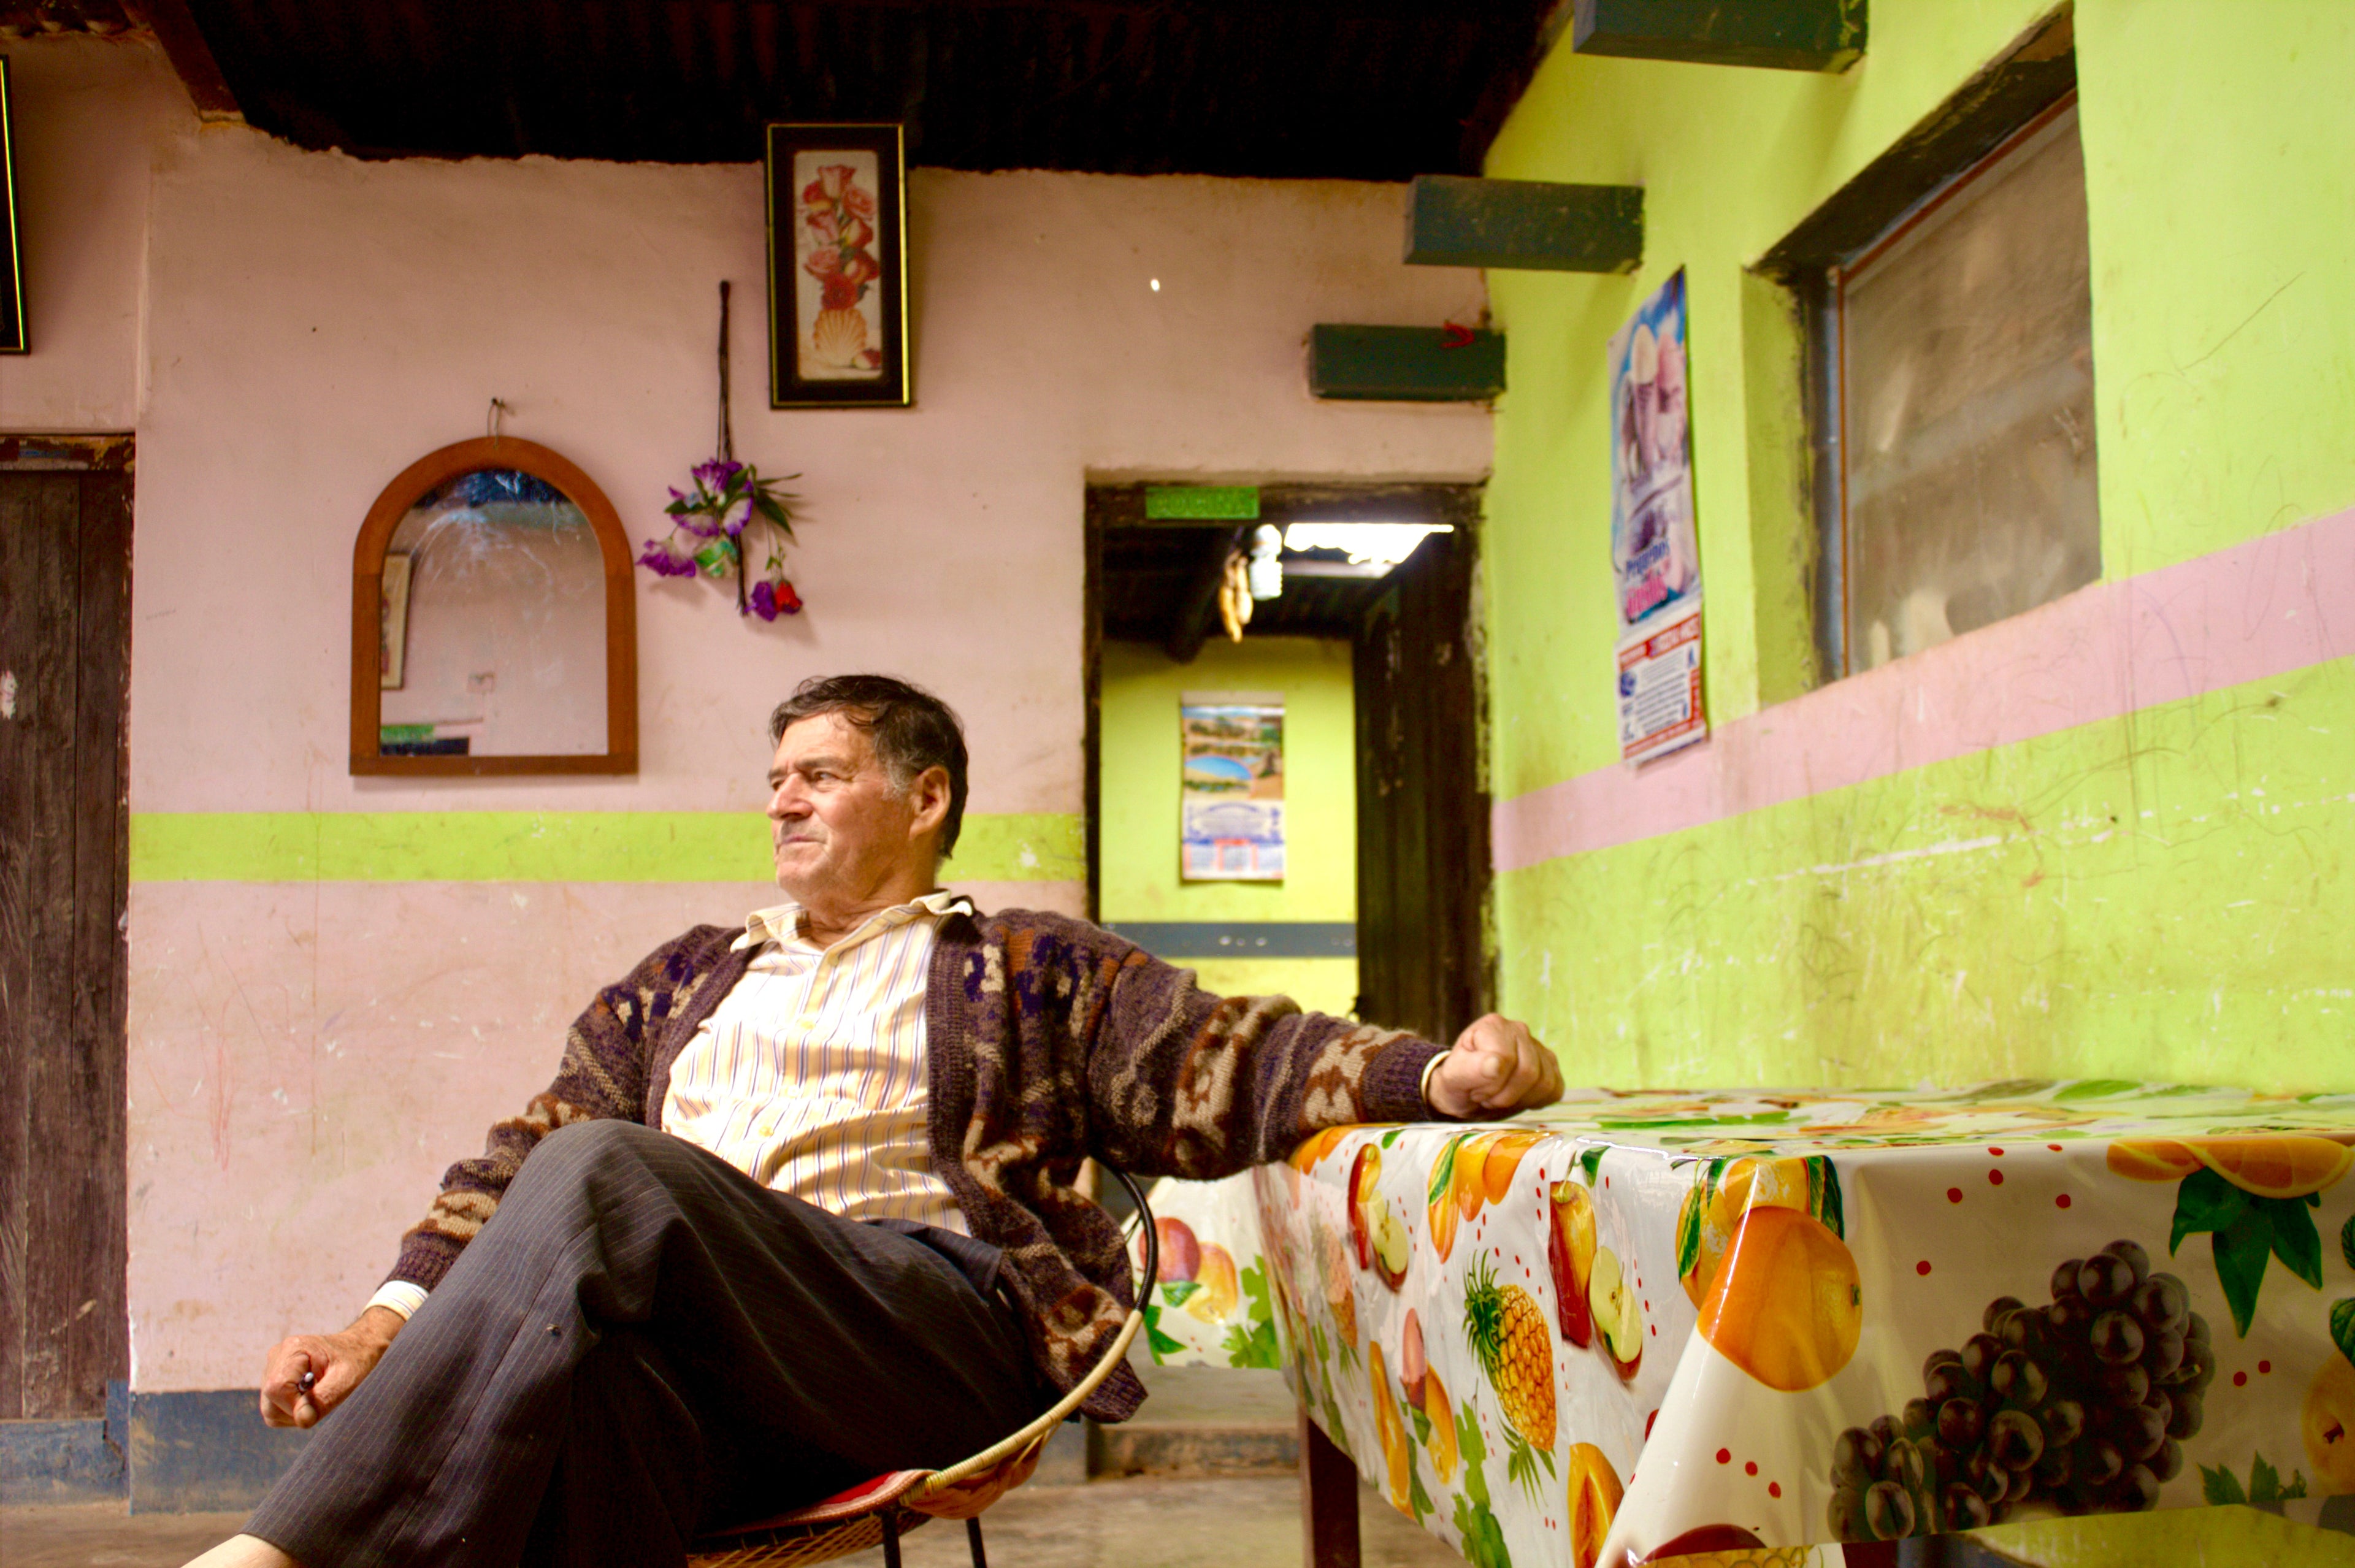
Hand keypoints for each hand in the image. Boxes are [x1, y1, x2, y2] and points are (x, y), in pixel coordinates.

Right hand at [259, 1307, 403, 1428]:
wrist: (357, 1348)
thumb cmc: (355, 1360)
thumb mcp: (347, 1379)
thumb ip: (323, 1399)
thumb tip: (302, 1420)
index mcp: (293, 1349)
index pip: (276, 1388)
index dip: (295, 1405)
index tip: (320, 1403)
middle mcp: (277, 1356)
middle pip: (269, 1402)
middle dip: (295, 1411)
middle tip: (322, 1399)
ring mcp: (273, 1367)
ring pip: (269, 1409)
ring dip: (294, 1413)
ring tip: (318, 1396)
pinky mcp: (274, 1378)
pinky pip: (273, 1408)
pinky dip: (291, 1411)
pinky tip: (310, 1397)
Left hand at [1425, 1014, 1562, 1118]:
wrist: (1468, 1093)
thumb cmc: (1458, 1082)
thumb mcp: (1452, 1077)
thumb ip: (1471, 1069)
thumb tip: (1497, 1063)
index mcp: (1494, 1026)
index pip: (1506, 1060)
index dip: (1492, 1084)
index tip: (1475, 1090)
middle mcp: (1519, 1030)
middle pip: (1528, 1072)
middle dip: (1505, 1095)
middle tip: (1487, 1097)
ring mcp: (1538, 1048)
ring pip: (1544, 1083)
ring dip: (1519, 1100)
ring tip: (1499, 1096)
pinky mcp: (1551, 1067)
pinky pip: (1554, 1090)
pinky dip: (1535, 1101)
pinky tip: (1517, 1097)